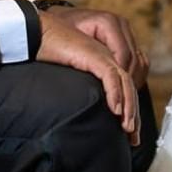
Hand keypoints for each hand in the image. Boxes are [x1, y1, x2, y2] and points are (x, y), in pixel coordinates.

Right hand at [36, 9, 141, 145]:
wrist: (38, 32)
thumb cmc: (49, 53)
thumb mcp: (70, 76)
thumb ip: (82, 89)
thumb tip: (81, 113)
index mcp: (103, 62)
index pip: (124, 88)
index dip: (129, 110)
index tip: (128, 133)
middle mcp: (107, 58)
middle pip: (129, 88)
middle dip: (133, 114)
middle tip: (133, 138)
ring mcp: (102, 55)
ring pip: (125, 83)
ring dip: (129, 107)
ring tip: (127, 128)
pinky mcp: (94, 55)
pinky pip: (110, 76)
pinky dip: (115, 93)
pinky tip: (116, 110)